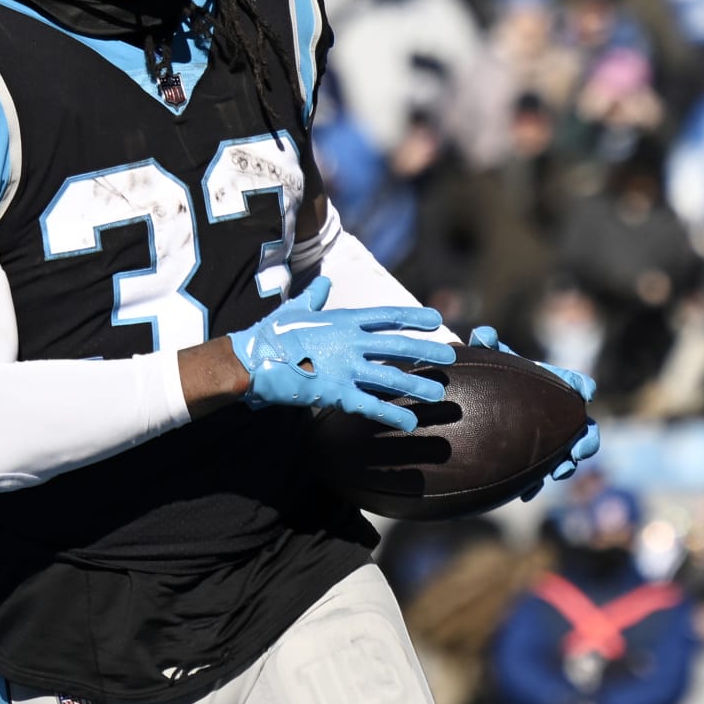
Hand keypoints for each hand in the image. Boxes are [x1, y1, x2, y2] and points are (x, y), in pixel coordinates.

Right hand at [229, 277, 455, 431]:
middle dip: (427, 351)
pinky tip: (409, 422)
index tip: (436, 319)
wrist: (253, 360)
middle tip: (450, 357)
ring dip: (417, 386)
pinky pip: (371, 406)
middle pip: (398, 347)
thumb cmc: (273, 334)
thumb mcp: (296, 309)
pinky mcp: (336, 393)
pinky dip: (392, 414)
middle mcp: (350, 343)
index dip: (413, 318)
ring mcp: (345, 369)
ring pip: (391, 377)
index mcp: (343, 320)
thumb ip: (315, 296)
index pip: (387, 317)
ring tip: (439, 393)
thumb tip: (323, 281)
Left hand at [469, 326, 598, 500]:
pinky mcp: (528, 460)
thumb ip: (485, 344)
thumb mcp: (484, 358)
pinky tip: (525, 494)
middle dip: (586, 439)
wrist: (471, 403)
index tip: (585, 394)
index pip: (574, 384)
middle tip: (579, 449)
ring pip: (565, 455)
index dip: (582, 386)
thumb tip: (482, 334)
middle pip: (581, 426)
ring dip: (566, 465)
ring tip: (558, 473)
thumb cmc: (485, 374)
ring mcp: (545, 439)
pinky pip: (538, 476)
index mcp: (550, 385)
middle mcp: (554, 413)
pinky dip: (535, 485)